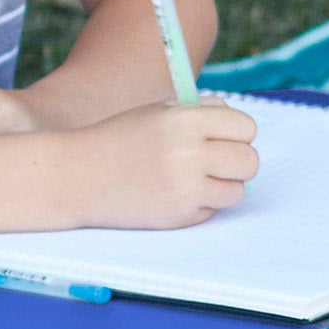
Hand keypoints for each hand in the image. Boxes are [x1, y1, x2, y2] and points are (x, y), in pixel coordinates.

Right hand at [72, 96, 260, 228]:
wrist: (78, 176)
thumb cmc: (119, 138)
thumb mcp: (157, 112)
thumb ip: (200, 112)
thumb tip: (238, 123)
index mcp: (185, 121)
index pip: (246, 127)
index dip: (238, 131)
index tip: (224, 135)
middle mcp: (189, 155)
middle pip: (250, 161)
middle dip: (238, 159)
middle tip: (218, 159)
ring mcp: (185, 189)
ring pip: (237, 190)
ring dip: (224, 184)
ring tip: (197, 177)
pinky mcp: (179, 217)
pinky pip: (212, 210)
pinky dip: (201, 203)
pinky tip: (174, 192)